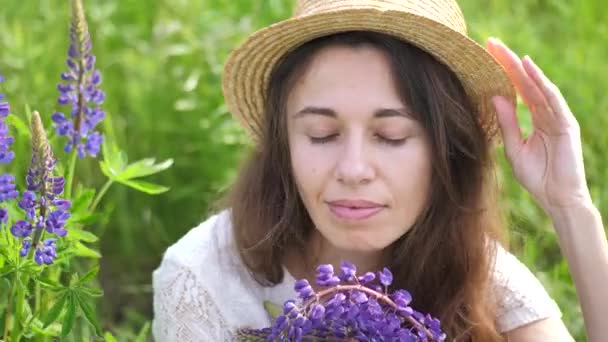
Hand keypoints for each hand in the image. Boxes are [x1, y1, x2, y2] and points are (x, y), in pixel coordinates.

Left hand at [486, 37, 591, 216]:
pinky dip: (540, 82)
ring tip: (504, 50)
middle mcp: (547, 114)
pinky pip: (552, 98)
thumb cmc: (538, 178)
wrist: (557, 200)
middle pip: (526, 83)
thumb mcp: (515, 148)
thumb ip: (507, 123)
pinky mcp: (566, 124)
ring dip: (521, 67)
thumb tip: (493, 97)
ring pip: (537, 86)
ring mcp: (558, 117)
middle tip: (490, 43)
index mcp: (535, 120)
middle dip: (508, 63)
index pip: (517, 90)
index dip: (502, 73)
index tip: (484, 56)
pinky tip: (528, 67)